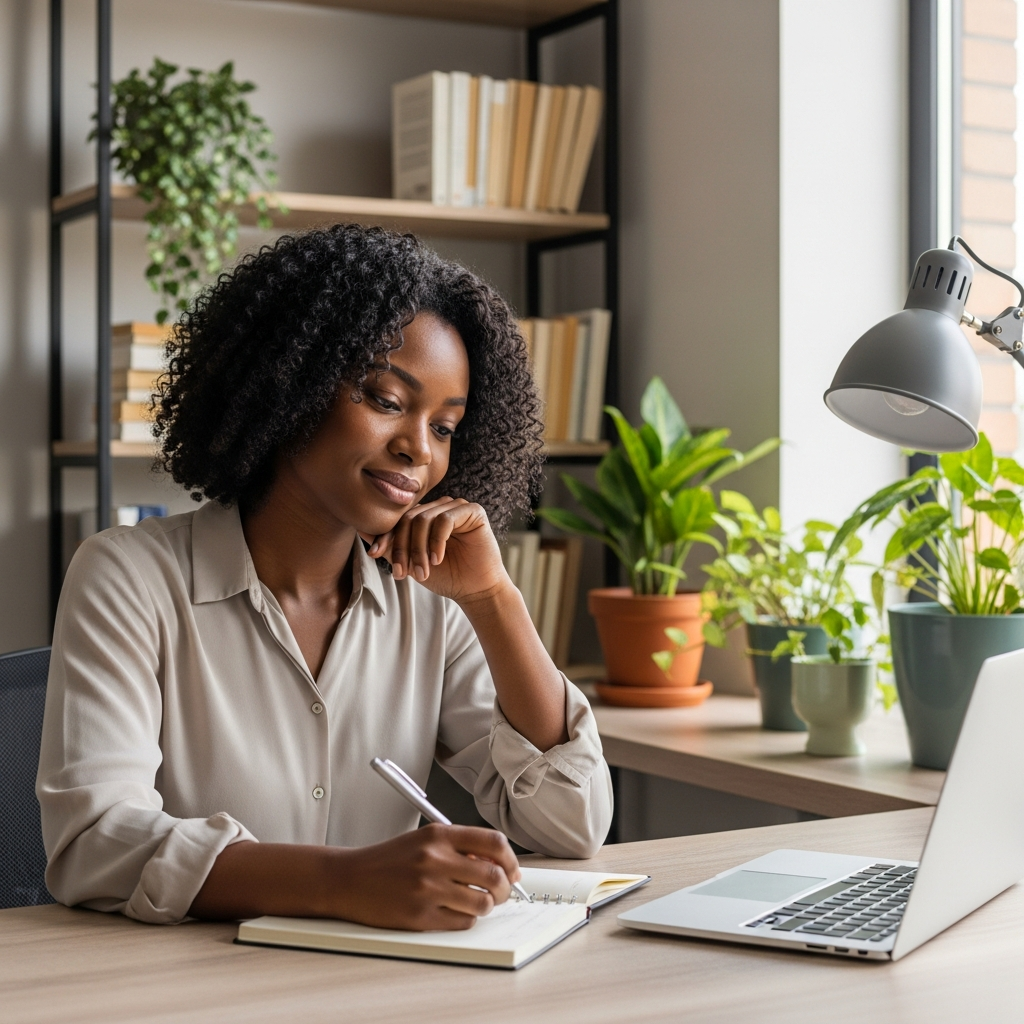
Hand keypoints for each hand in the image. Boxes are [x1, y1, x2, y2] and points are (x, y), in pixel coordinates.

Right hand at [335, 824, 519, 930]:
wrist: (349, 879)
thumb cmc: (388, 860)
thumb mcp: (424, 840)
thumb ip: (459, 847)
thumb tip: (497, 864)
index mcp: (439, 835)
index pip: (493, 842)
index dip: (510, 859)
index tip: (512, 870)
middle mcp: (435, 859)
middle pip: (494, 875)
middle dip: (505, 888)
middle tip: (501, 892)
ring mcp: (427, 889)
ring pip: (482, 902)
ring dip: (486, 905)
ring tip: (477, 902)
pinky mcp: (420, 916)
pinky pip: (462, 921)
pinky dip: (466, 918)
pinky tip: (454, 911)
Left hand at [368, 497, 507, 603]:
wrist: (475, 590)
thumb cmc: (446, 576)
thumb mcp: (411, 562)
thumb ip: (391, 546)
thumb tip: (361, 529)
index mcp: (425, 516)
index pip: (398, 519)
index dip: (385, 536)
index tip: (375, 555)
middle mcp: (439, 507)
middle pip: (409, 518)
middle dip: (401, 547)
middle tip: (401, 572)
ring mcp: (456, 507)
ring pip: (424, 519)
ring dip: (419, 549)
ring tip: (422, 572)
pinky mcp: (473, 511)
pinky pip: (445, 520)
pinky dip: (436, 542)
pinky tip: (437, 559)